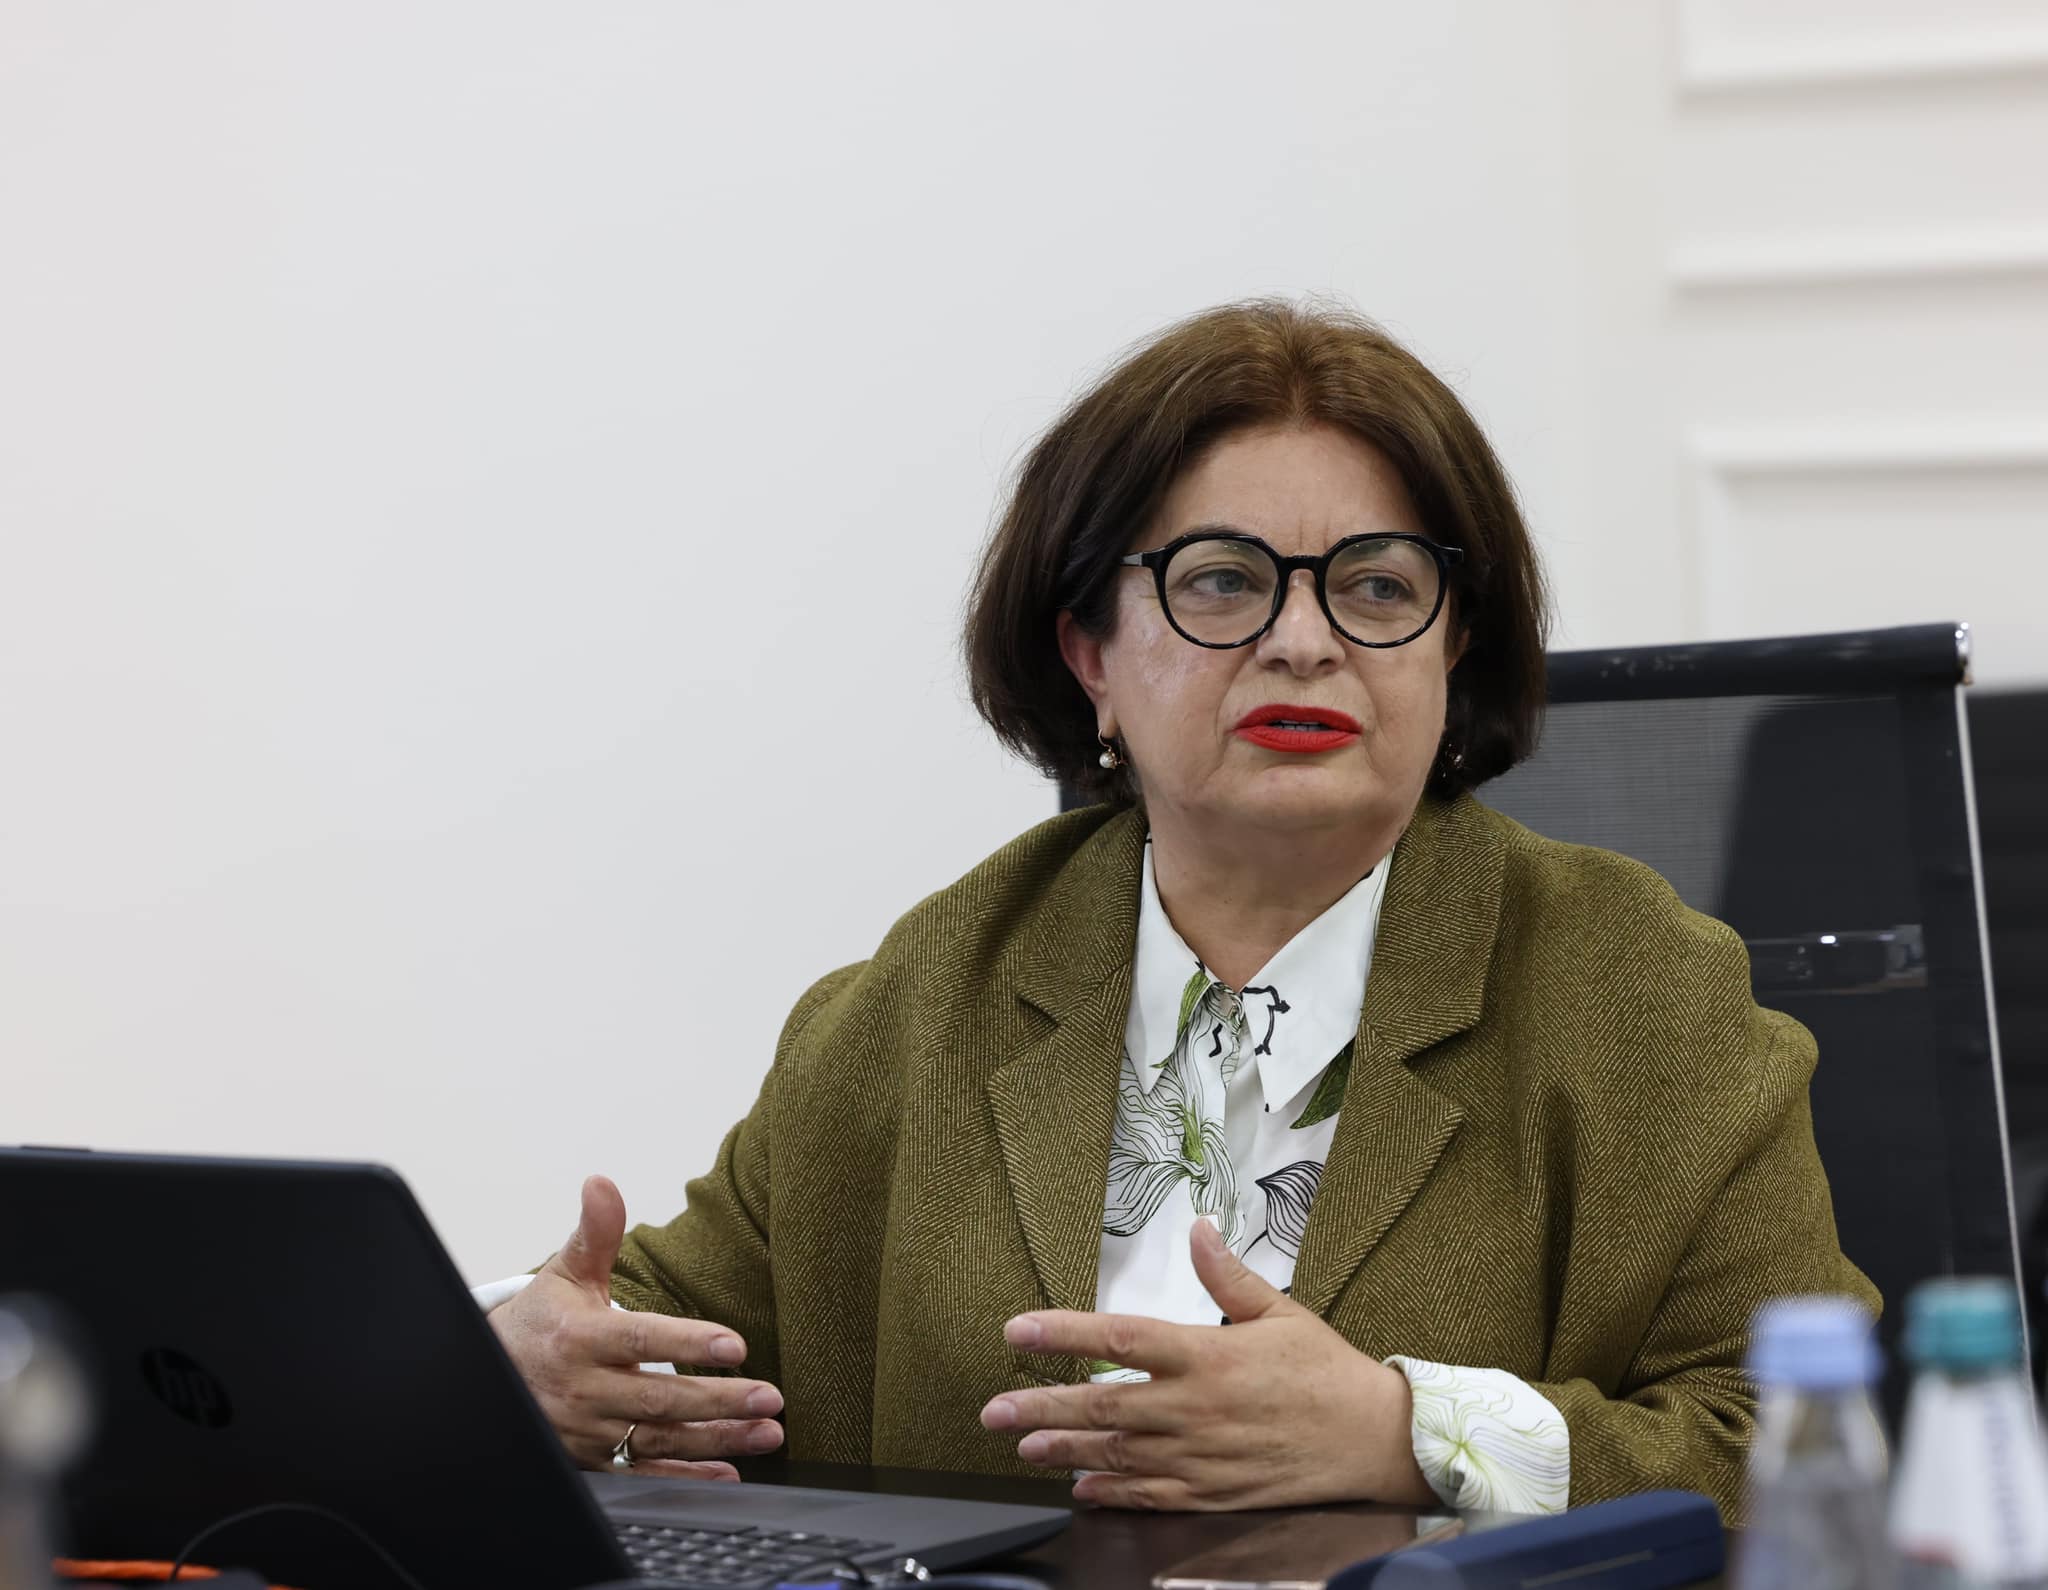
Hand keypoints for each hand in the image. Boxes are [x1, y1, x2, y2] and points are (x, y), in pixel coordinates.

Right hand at [489, 1174, 784, 1476]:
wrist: (491, 1378)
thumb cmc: (539, 1323)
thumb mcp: (564, 1274)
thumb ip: (594, 1233)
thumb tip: (602, 1183)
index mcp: (580, 1338)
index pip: (640, 1339)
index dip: (687, 1343)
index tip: (735, 1344)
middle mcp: (584, 1389)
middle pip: (659, 1398)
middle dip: (719, 1401)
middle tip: (771, 1397)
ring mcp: (589, 1431)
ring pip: (659, 1439)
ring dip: (718, 1441)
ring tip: (768, 1432)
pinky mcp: (593, 1462)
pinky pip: (644, 1473)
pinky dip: (687, 1477)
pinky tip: (728, 1473)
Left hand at [979, 1217, 1434, 1509]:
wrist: (1374, 1440)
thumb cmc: (1326, 1371)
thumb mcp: (1278, 1311)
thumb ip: (1227, 1276)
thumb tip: (1198, 1229)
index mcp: (1206, 1354)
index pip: (1118, 1339)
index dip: (1061, 1335)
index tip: (1017, 1332)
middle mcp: (1194, 1408)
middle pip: (1100, 1406)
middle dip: (1040, 1408)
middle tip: (993, 1411)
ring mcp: (1200, 1456)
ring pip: (1116, 1454)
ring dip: (1063, 1451)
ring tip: (1023, 1447)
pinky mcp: (1213, 1493)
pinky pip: (1150, 1496)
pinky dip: (1111, 1492)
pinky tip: (1081, 1488)